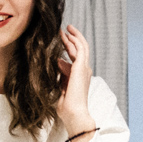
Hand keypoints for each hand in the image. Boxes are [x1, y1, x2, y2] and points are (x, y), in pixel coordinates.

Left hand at [56, 25, 96, 141]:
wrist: (74, 113)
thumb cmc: (67, 106)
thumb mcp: (61, 87)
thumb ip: (61, 74)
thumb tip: (58, 61)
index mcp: (79, 76)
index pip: (74, 58)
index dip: (67, 48)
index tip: (60, 40)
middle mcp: (84, 70)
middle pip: (79, 50)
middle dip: (71, 39)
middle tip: (64, 29)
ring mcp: (84, 68)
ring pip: (81, 47)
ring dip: (74, 36)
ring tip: (66, 28)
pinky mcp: (81, 67)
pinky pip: (80, 49)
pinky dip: (75, 40)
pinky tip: (68, 34)